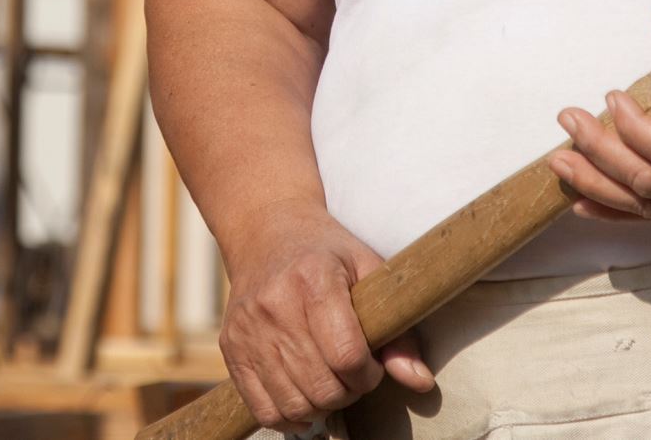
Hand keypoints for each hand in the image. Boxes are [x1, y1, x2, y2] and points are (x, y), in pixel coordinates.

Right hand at [217, 202, 435, 433]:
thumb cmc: (327, 255)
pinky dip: (290, 416)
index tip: (371, 364)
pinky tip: (304, 397)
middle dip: (349, 392)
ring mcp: (248, 329)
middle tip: (353, 374)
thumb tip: (419, 382)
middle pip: (322, 386)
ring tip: (329, 382)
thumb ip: (399, 332)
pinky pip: (263, 409)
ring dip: (322, 406)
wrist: (265, 233)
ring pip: (294, 405)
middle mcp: (275, 305)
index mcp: (313, 279)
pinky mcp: (231, 348)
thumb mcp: (369, 273)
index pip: (347, 355)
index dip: (369, 374)